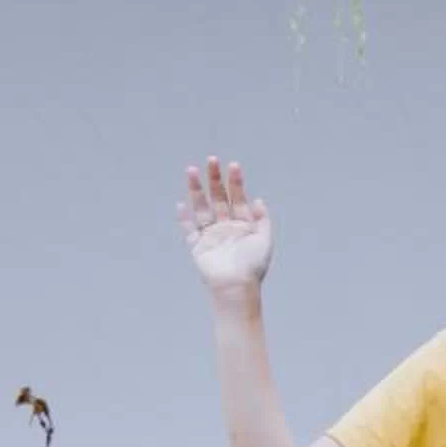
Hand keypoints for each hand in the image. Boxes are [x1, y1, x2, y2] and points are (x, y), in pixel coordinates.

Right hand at [178, 157, 272, 296]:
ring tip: (191, 170)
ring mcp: (211, 235)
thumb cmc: (252, 266)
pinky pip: (189, 229)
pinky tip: (181, 204)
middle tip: (211, 160)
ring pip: (201, 207)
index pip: (238, 198)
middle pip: (218, 198)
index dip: (235, 182)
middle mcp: (226, 227)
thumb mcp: (264, 240)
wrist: (236, 286)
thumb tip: (258, 199)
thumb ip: (262, 220)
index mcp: (243, 225)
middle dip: (215, 179)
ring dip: (196, 189)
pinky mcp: (197, 246)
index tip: (233, 165)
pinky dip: (184, 218)